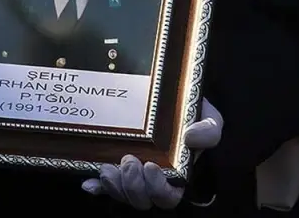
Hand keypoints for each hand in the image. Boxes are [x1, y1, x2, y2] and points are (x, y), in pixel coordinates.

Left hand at [80, 98, 222, 209]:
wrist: (171, 99)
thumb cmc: (192, 115)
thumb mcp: (209, 119)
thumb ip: (208, 130)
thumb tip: (191, 137)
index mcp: (177, 176)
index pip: (168, 197)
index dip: (158, 189)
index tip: (152, 166)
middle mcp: (153, 181)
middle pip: (141, 200)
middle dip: (133, 186)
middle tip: (129, 161)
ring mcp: (132, 175)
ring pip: (121, 194)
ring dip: (113, 186)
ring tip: (107, 168)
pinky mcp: (114, 167)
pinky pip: (103, 185)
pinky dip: (96, 186)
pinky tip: (89, 183)